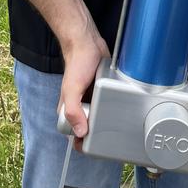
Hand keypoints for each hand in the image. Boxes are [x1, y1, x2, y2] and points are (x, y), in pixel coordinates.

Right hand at [59, 26, 109, 146]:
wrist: (88, 43)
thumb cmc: (76, 63)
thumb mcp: (72, 88)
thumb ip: (73, 110)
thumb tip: (80, 131)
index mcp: (68, 109)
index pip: (73, 134)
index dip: (82, 141)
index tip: (93, 143)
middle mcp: (80, 106)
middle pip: (89, 128)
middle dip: (97, 132)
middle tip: (107, 132)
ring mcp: (92, 100)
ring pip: (99, 118)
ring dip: (107, 120)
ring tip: (116, 121)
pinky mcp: (103, 92)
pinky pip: (108, 105)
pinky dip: (113, 107)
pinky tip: (119, 108)